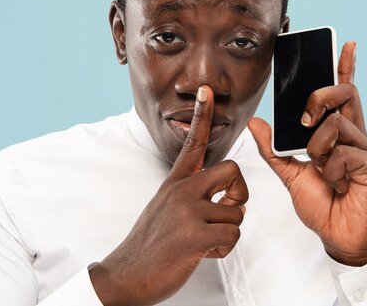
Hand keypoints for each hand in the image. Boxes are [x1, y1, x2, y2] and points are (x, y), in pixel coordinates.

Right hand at [90, 86, 247, 305]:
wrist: (127, 274)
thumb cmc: (150, 243)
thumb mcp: (165, 207)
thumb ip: (191, 194)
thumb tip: (224, 197)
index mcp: (175, 182)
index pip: (192, 142)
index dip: (202, 115)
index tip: (208, 92)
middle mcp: (182, 190)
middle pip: (233, 171)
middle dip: (239, 194)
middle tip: (226, 209)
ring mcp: (187, 211)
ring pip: (236, 213)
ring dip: (226, 232)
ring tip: (204, 240)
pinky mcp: (194, 234)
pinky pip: (232, 236)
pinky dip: (223, 249)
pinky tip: (203, 252)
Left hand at [248, 41, 366, 265]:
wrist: (339, 239)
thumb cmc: (322, 207)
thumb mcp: (290, 174)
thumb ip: (273, 148)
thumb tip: (255, 123)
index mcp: (339, 136)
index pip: (344, 95)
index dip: (346, 69)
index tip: (347, 45)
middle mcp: (356, 137)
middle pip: (344, 94)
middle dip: (319, 96)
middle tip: (304, 119)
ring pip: (337, 123)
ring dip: (317, 144)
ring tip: (320, 167)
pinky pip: (344, 151)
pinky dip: (331, 166)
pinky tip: (336, 182)